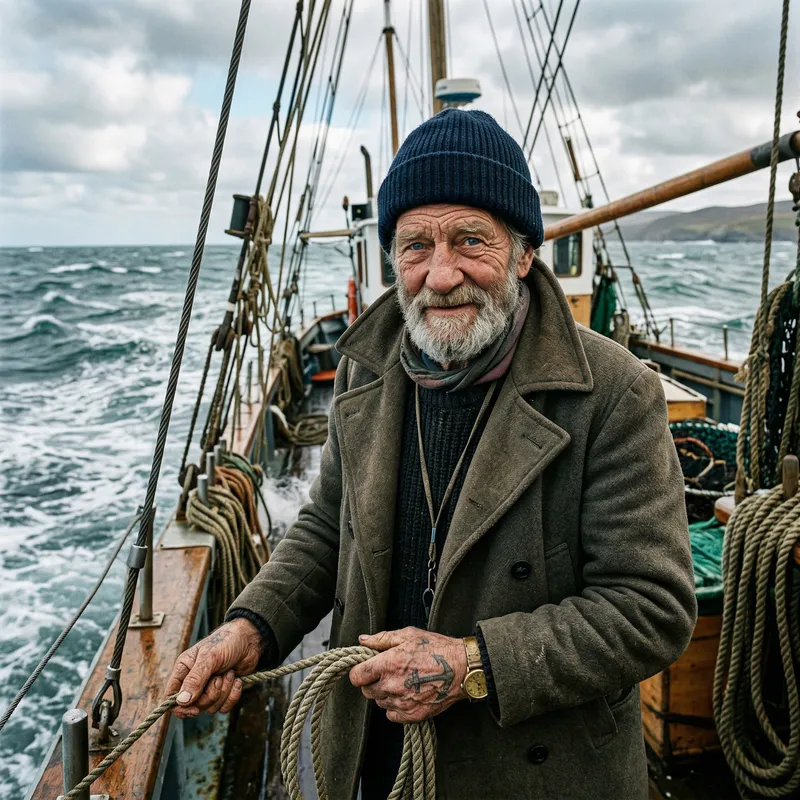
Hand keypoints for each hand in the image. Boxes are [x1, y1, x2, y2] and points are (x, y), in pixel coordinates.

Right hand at [166, 618, 263, 718]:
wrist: (250, 639)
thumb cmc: (226, 642)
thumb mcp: (209, 657)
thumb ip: (195, 679)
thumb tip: (181, 701)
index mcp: (184, 669)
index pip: (171, 696)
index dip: (180, 707)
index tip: (194, 709)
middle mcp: (194, 681)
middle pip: (194, 705)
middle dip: (211, 693)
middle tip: (219, 676)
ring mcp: (210, 688)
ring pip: (210, 707)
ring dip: (224, 691)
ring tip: (229, 673)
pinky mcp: (224, 692)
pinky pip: (224, 707)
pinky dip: (233, 695)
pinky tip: (237, 680)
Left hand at [349, 627, 467, 723]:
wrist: (461, 668)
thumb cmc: (436, 648)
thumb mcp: (409, 635)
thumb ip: (382, 639)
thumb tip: (363, 640)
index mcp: (388, 663)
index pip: (357, 676)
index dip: (359, 672)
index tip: (366, 669)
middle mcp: (391, 685)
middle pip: (366, 691)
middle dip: (372, 682)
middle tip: (386, 673)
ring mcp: (402, 702)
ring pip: (379, 702)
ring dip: (385, 694)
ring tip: (401, 682)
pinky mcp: (412, 715)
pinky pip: (392, 715)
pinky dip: (395, 707)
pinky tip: (406, 695)